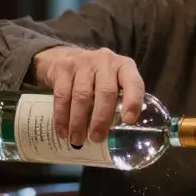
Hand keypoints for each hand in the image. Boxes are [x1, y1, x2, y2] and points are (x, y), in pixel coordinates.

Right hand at [31, 46, 145, 145]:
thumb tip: (117, 134)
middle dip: (101, 119)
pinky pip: (62, 95)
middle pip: (105, 92)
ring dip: (78, 122)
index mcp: (124, 67)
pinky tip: (62, 131)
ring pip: (81, 95)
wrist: (67, 56)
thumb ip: (119, 100)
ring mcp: (83, 62)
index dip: (133, 101)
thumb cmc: (97, 77)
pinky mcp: (63, 67)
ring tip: (77, 139)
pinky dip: (61, 116)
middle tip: (96, 138)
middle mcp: (105, 61)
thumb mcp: (113, 81)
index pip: (133, 83)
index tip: (128, 121)